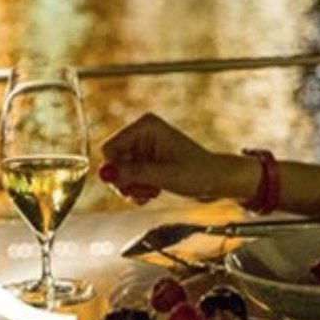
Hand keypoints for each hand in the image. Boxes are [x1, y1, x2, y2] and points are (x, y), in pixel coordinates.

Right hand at [99, 113, 218, 204]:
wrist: (215, 179)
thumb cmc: (197, 173)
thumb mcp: (163, 176)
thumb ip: (132, 173)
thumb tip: (104, 173)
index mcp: (146, 125)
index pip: (110, 149)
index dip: (115, 171)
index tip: (130, 186)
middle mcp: (142, 131)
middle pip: (112, 160)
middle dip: (125, 181)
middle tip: (144, 193)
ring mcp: (143, 145)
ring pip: (119, 171)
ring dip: (132, 187)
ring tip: (151, 193)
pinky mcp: (145, 158)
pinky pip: (128, 175)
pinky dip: (136, 187)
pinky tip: (151, 193)